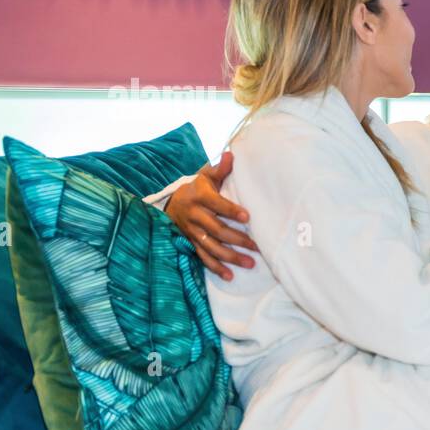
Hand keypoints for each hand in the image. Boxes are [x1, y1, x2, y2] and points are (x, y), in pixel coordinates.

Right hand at [165, 151, 258, 280]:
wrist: (172, 204)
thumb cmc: (197, 189)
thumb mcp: (205, 177)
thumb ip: (219, 169)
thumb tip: (231, 154)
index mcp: (199, 197)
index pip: (216, 204)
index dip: (231, 210)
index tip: (248, 217)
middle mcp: (194, 215)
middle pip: (216, 229)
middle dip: (237, 239)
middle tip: (257, 247)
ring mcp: (191, 231)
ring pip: (211, 246)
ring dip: (230, 257)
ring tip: (250, 263)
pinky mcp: (191, 243)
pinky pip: (202, 257)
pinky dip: (216, 267)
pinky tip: (230, 275)